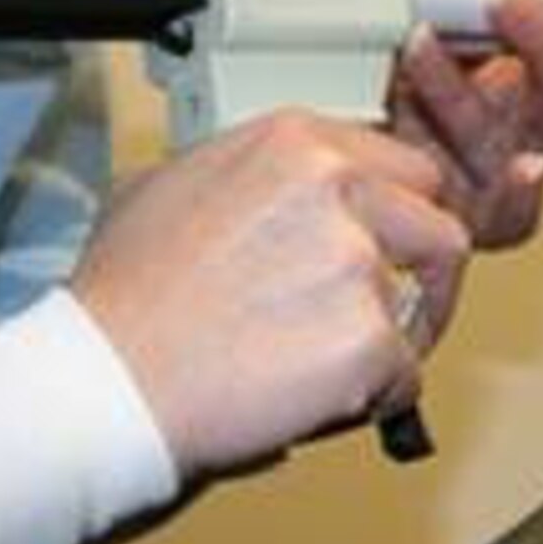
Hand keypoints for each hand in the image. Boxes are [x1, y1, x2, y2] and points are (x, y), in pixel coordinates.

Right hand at [70, 110, 469, 480]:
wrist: (103, 387)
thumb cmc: (121, 304)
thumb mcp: (166, 187)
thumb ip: (251, 177)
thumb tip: (281, 195)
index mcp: (298, 143)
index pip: (407, 170)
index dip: (400, 220)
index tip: (392, 250)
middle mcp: (339, 188)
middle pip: (439, 229)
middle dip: (423, 277)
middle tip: (389, 314)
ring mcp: (359, 263)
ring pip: (423, 308)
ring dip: (388, 342)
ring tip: (322, 367)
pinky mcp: (370, 338)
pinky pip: (406, 376)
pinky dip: (371, 400)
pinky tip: (311, 400)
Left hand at [388, 0, 542, 248]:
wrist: (339, 140)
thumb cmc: (396, 77)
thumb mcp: (441, 24)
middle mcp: (537, 137)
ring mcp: (502, 183)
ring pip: (514, 143)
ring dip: (466, 89)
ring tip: (420, 43)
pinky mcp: (466, 222)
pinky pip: (498, 210)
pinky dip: (497, 184)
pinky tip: (493, 161)